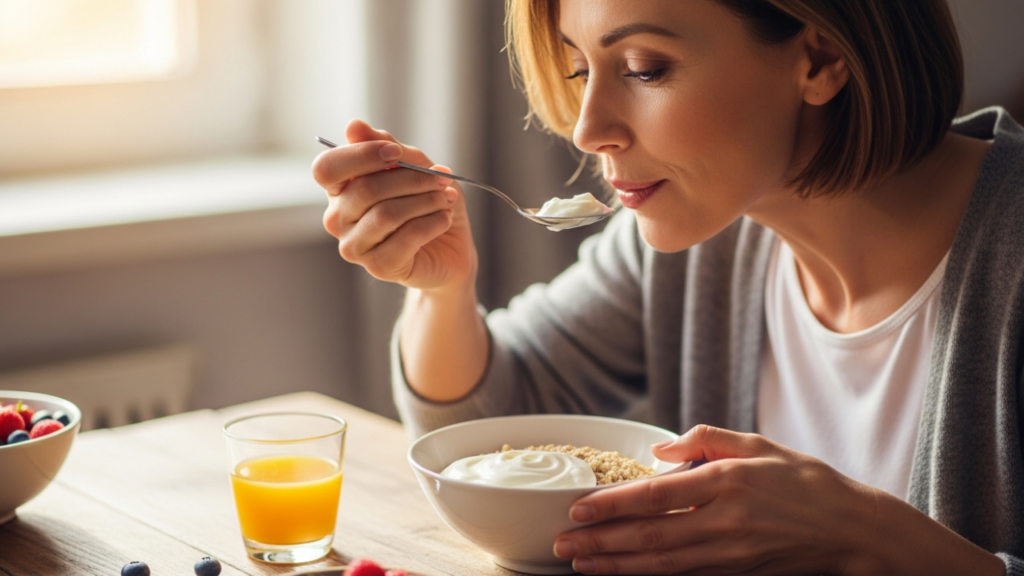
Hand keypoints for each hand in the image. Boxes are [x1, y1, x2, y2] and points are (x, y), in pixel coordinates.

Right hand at [313, 119, 477, 290]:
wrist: (452, 247)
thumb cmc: (428, 202)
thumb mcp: (414, 165)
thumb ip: (386, 146)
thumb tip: (353, 126)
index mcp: (340, 189)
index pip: (327, 168)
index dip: (361, 155)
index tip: (397, 154)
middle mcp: (338, 219)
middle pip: (365, 189)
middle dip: (412, 179)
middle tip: (441, 177)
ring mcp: (355, 246)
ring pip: (387, 214)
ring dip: (426, 200)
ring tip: (445, 198)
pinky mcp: (378, 267)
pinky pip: (406, 238)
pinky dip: (433, 223)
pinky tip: (443, 219)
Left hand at [553, 425, 878, 574]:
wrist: (852, 529)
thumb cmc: (804, 480)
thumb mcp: (757, 443)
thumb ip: (705, 439)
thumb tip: (659, 450)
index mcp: (727, 481)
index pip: (656, 496)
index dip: (613, 504)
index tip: (579, 508)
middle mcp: (725, 522)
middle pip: (650, 536)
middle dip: (602, 542)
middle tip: (563, 544)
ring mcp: (731, 554)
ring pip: (662, 564)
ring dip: (617, 566)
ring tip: (582, 564)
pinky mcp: (738, 573)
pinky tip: (625, 574)